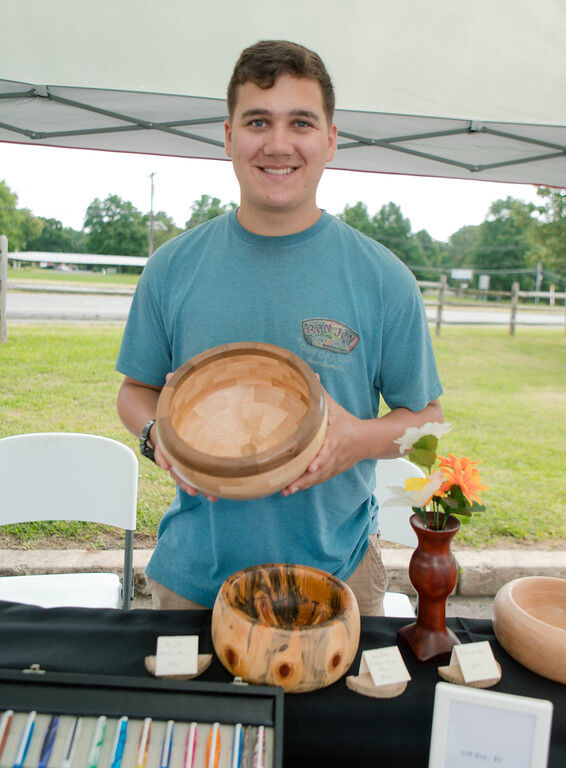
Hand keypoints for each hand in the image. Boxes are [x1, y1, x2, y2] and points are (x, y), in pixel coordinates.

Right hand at [152, 373, 217, 501]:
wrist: (160, 414)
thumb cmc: (170, 402)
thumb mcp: (170, 393)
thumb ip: (172, 385)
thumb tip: (169, 374)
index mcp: (166, 432)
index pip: (162, 446)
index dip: (163, 455)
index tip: (165, 465)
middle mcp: (172, 447)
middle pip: (175, 467)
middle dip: (183, 479)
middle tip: (194, 491)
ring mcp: (180, 455)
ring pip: (186, 475)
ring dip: (196, 486)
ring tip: (211, 497)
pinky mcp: (189, 459)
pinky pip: (194, 474)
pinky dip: (203, 483)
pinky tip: (215, 493)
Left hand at [281, 387, 364, 495]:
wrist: (368, 440)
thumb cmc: (347, 422)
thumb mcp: (334, 408)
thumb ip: (321, 393)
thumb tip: (311, 374)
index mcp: (336, 439)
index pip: (328, 450)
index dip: (320, 459)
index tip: (310, 467)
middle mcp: (335, 455)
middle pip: (320, 470)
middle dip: (305, 479)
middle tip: (288, 486)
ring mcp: (335, 465)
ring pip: (318, 478)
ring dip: (302, 485)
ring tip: (286, 491)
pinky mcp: (333, 472)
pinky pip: (319, 480)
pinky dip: (306, 485)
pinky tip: (291, 490)